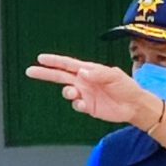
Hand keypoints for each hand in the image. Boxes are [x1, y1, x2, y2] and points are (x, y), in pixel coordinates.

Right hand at [25, 53, 162, 128]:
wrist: (134, 105)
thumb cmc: (126, 86)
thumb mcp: (115, 76)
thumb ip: (99, 74)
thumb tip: (82, 72)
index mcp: (88, 70)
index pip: (68, 64)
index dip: (54, 61)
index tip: (41, 58)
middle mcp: (83, 81)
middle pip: (60, 76)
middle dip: (45, 73)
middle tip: (30, 71)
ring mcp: (84, 94)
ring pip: (67, 92)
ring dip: (67, 92)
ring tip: (73, 93)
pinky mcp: (88, 107)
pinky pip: (76, 105)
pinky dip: (76, 104)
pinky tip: (83, 104)